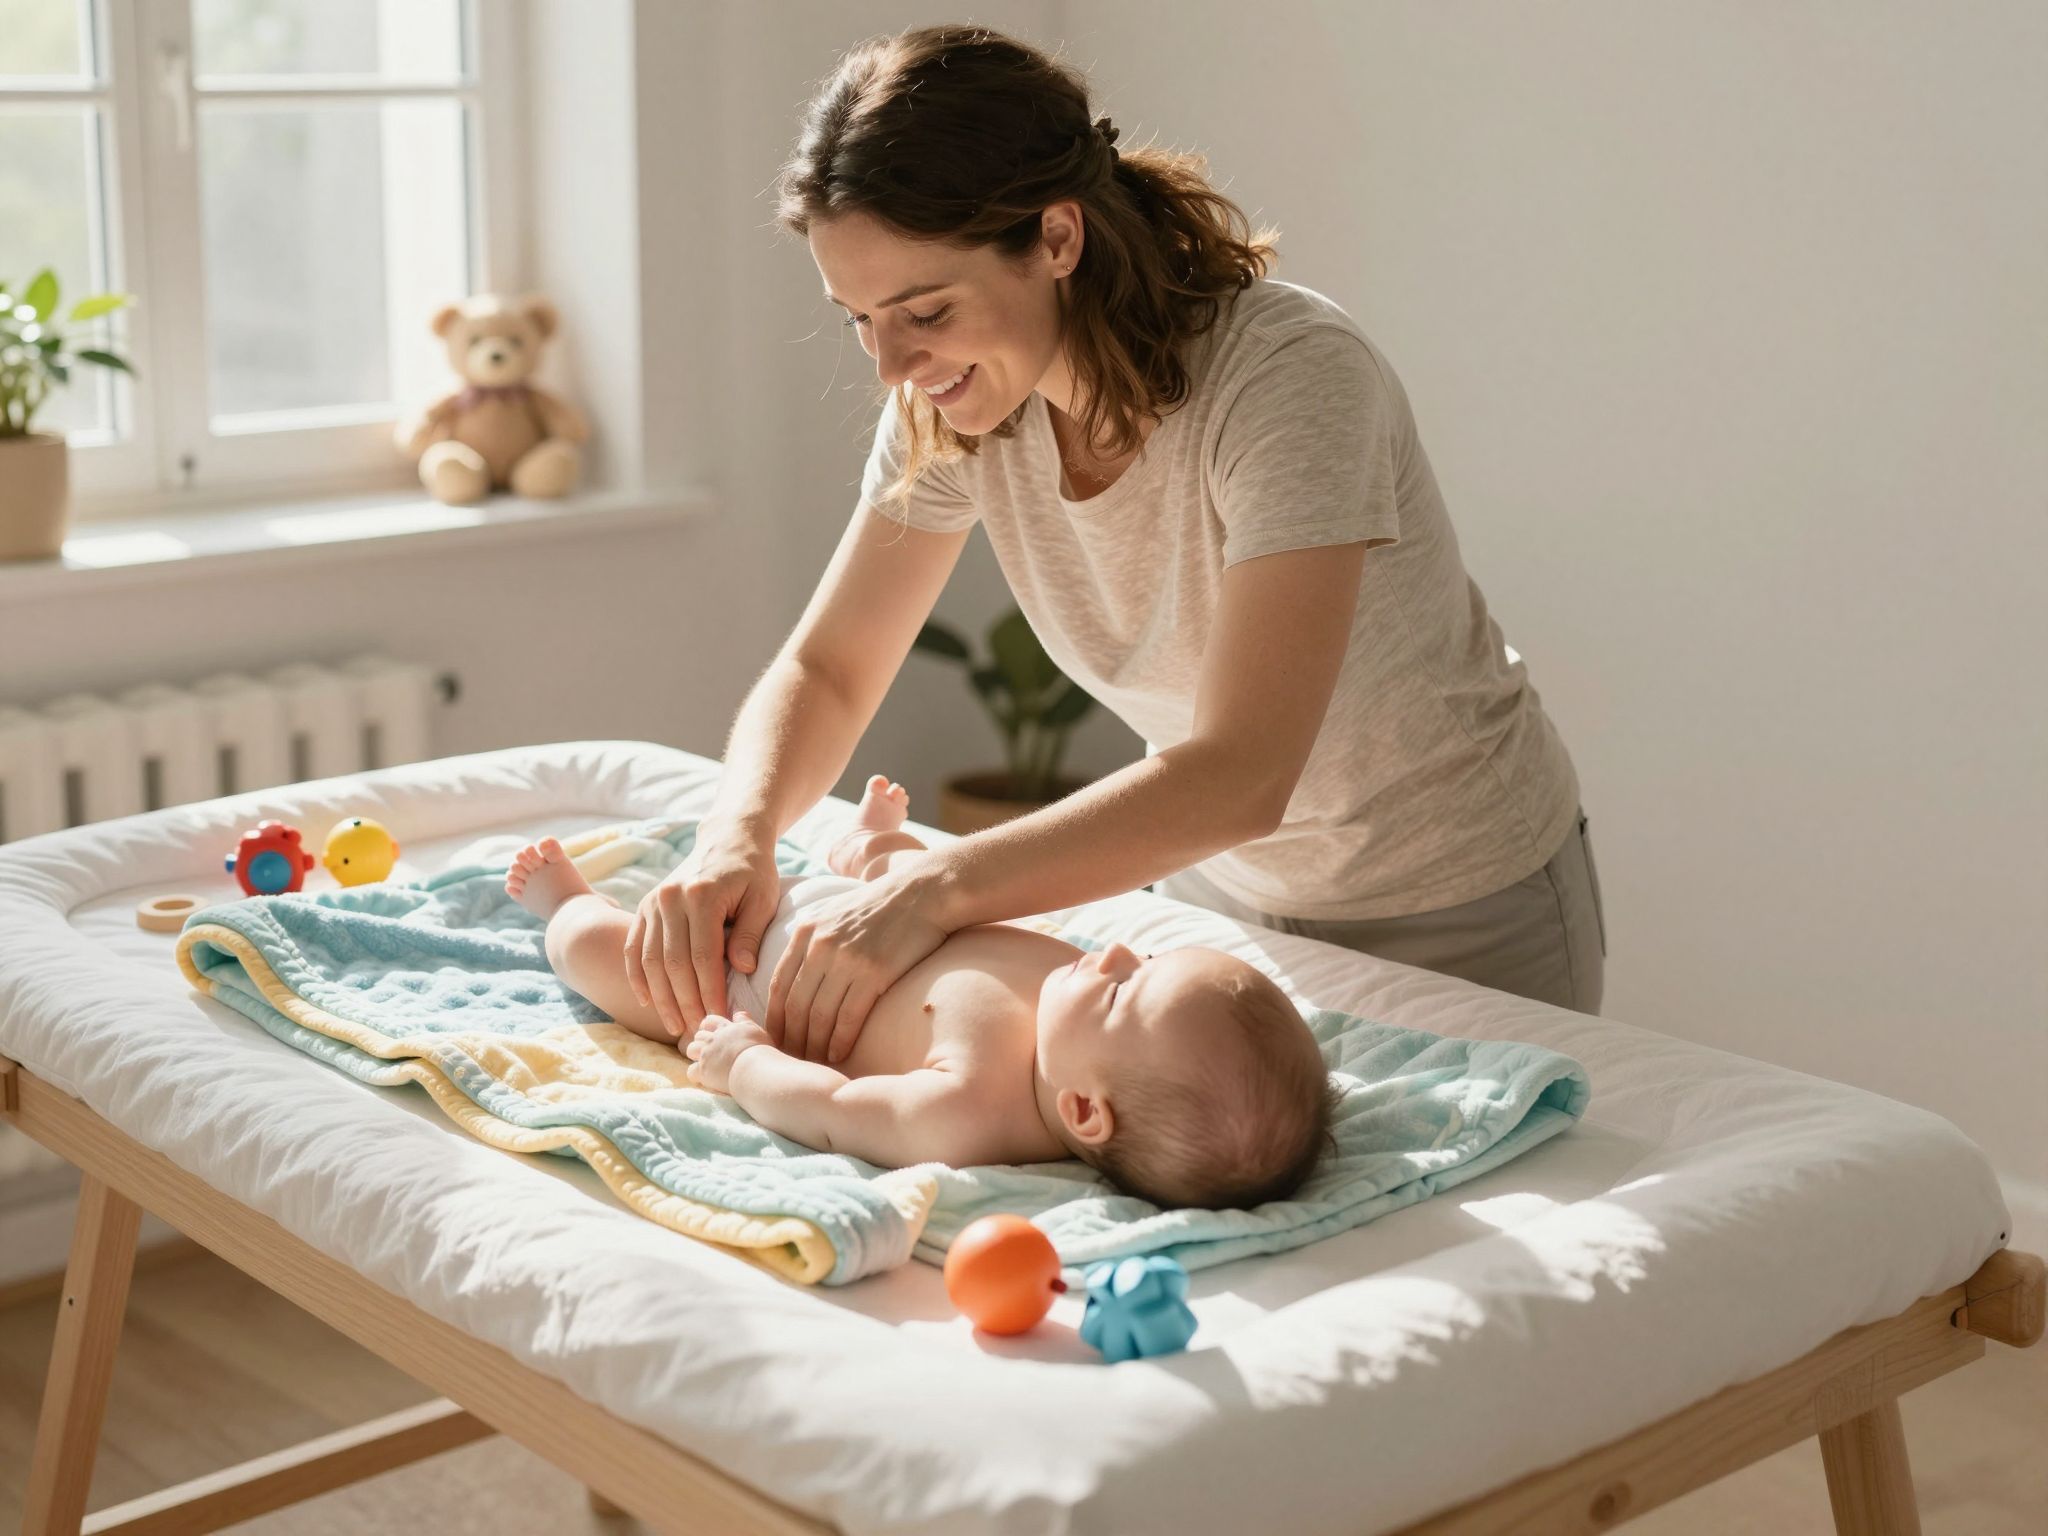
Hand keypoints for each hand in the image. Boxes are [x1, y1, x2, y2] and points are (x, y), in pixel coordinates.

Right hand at [624, 817, 782, 1041]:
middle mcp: (671, 898)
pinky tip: (648, 1002)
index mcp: (702, 895)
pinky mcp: (644, 906)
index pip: (703, 957)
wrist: (727, 839)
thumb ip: (750, 934)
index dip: (710, 992)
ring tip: (675, 1026)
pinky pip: (634, 948)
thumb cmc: (753, 872)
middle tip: (697, 1030)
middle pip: (673, 963)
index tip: (721, 1016)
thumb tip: (742, 971)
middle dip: (685, 1002)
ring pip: (650, 960)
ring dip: (661, 998)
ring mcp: (653, 902)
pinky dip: (638, 977)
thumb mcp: (763, 899)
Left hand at [684, 1010, 772, 1094]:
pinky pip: (691, 1071)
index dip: (708, 1027)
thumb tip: (737, 1013)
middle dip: (702, 1042)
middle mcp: (713, 1039)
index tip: (712, 1033)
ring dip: (696, 1055)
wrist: (754, 1068)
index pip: (710, 1021)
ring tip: (705, 1062)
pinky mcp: (703, 1071)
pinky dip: (695, 1075)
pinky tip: (703, 1078)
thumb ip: (745, 1020)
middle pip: (699, 1035)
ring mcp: (707, 1055)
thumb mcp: (756, 1030)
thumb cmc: (760, 1050)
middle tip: (710, 1051)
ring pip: (691, 1049)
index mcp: (726, 1028)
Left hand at [767, 866, 949, 1065]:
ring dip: (814, 1045)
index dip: (773, 1019)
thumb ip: (812, 941)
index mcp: (806, 932)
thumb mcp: (834, 913)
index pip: (778, 985)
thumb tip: (798, 975)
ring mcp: (845, 959)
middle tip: (790, 1061)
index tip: (774, 1040)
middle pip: (795, 1005)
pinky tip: (838, 1054)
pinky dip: (840, 1040)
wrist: (923, 893)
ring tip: (814, 1063)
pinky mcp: (873, 972)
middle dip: (790, 1038)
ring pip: (818, 1015)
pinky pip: (848, 1016)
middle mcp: (819, 946)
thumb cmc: (881, 907)